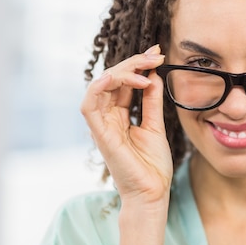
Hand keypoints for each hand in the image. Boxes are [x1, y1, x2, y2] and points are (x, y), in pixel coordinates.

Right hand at [81, 44, 172, 207]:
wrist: (152, 192)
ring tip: (144, 66)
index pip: (124, 82)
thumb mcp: (155, 125)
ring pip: (100, 86)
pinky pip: (89, 106)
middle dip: (133, 63)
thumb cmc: (152, 165)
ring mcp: (102, 125)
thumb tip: (153, 75)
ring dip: (121, 71)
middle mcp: (107, 117)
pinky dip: (97, 88)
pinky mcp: (99, 134)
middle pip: (112, 79)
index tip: (157, 53)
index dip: (138, 65)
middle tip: (154, 55)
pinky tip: (113, 77)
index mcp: (119, 115)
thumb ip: (152, 101)